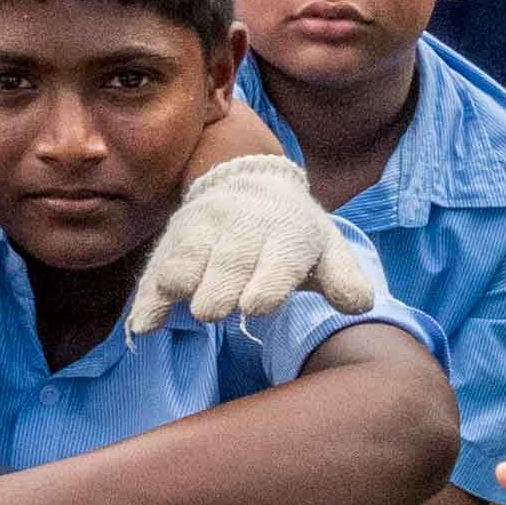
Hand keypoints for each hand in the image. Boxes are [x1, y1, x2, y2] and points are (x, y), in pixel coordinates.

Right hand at [130, 146, 392, 334]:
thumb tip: (360, 304)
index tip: (255, 307)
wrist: (247, 179)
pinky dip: (150, 297)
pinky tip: (145, 325)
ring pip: (187, 258)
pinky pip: (157, 269)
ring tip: (184, 302)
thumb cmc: (292, 230)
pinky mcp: (173, 241)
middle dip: (219, 286)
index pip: (277, 258)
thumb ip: (343, 278)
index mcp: (286, 231)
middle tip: (214, 311)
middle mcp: (242, 227)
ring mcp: (204, 231)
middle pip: (227, 261)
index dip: (266, 282)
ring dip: (182, 281)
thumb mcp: (325, 247)